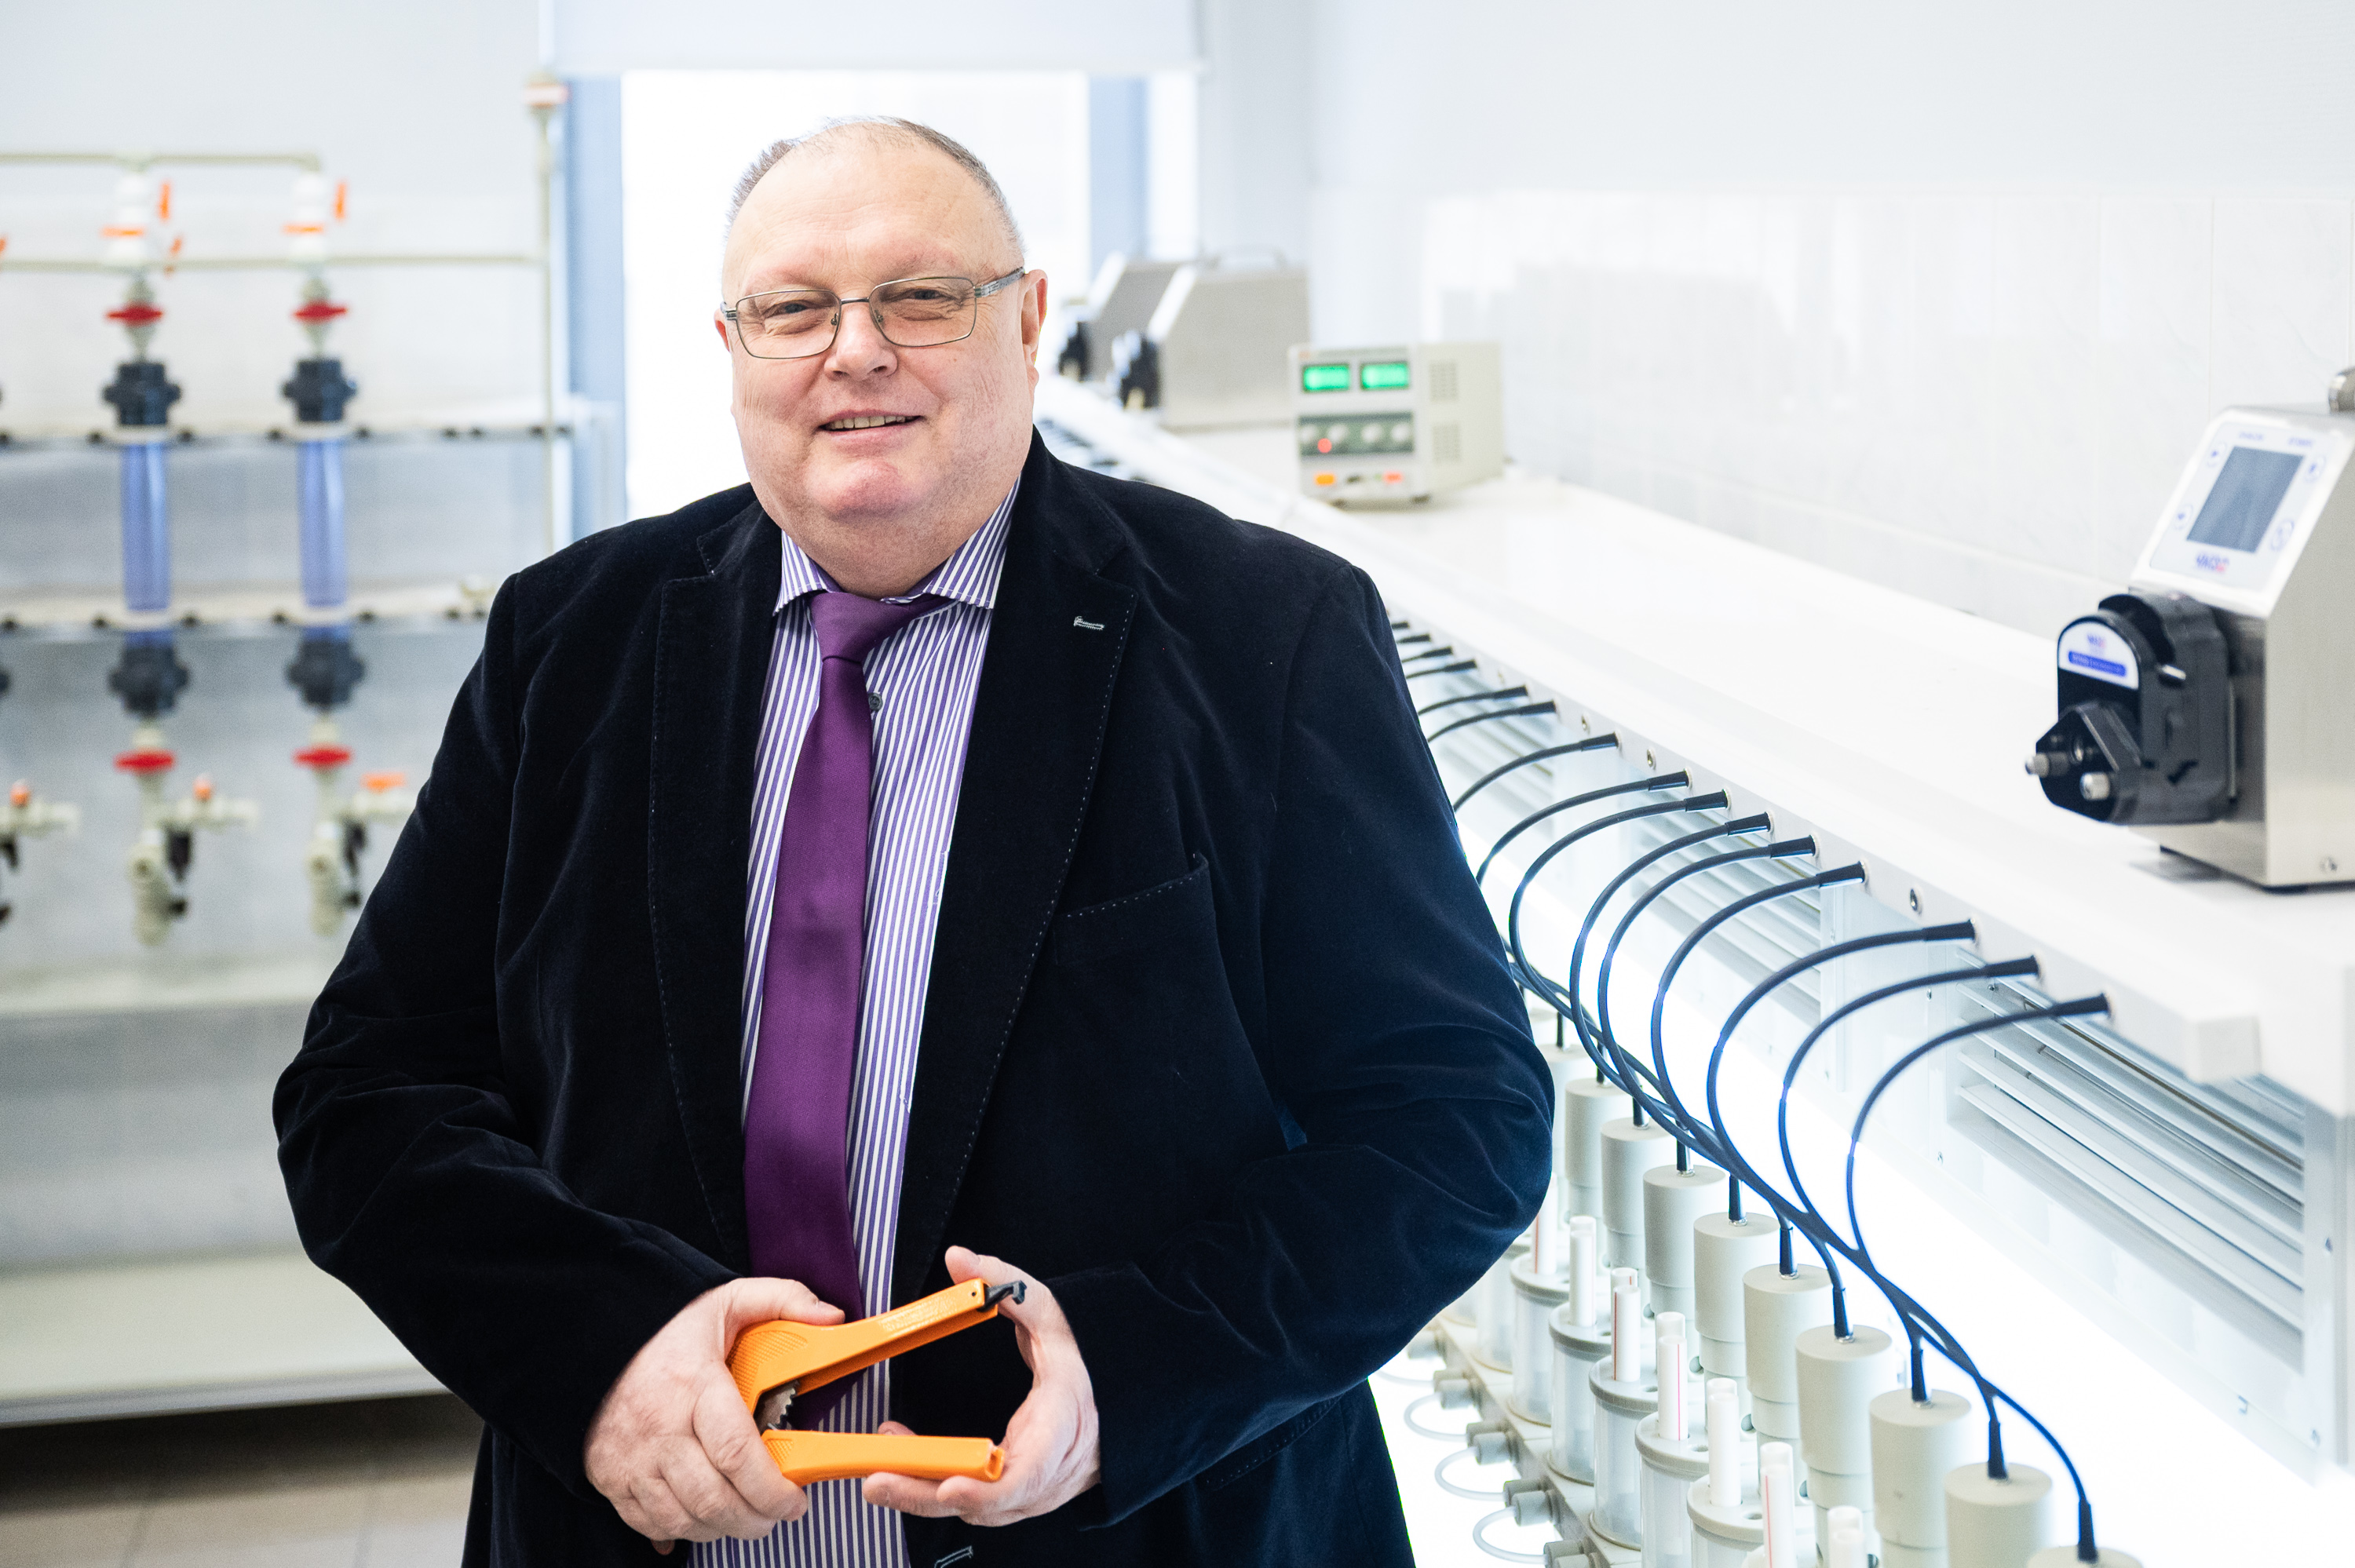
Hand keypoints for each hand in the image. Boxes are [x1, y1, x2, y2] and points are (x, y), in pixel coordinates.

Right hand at [584, 1277, 845, 1552]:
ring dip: (721, 1529)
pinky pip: (648, 1521)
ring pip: (682, 1517)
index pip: (737, 1453)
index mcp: (693, 1386)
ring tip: (746, 1517)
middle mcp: (658, 1428)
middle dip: (753, 1519)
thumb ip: (784, 1300)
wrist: (590, 1336)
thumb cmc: (665, 1326)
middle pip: (712, 1498)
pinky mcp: (609, 1476)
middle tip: (776, 1515)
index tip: (795, 1499)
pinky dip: (681, 1529)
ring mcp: (629, 1458)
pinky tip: (704, 1517)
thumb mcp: (727, 1300)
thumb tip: (833, 1317)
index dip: (771, 1489)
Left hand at [863, 1247, 1100, 1525]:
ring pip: (977, 1510)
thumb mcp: (1054, 1314)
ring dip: (924, 1495)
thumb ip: (1006, 1284)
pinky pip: (977, 1503)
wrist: (1124, 1400)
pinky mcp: (1021, 1497)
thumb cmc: (1091, 1360)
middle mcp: (1052, 1470)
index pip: (1030, 1472)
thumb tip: (959, 1259)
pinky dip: (937, 1491)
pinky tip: (904, 1465)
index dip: (988, 1486)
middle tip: (877, 1480)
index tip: (949, 1483)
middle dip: (926, 1496)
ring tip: (879, 1471)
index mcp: (1065, 1425)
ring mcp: (1037, 1491)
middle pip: (987, 1501)